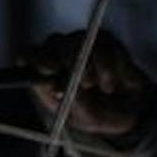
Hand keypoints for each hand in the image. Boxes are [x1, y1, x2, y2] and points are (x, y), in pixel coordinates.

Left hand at [28, 30, 150, 139]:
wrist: (129, 110)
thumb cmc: (98, 113)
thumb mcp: (85, 117)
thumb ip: (74, 102)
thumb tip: (62, 88)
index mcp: (45, 73)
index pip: (28, 56)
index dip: (36, 59)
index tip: (51, 70)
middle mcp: (59, 53)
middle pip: (53, 43)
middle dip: (68, 61)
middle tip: (85, 82)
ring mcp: (80, 43)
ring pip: (79, 42)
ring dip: (93, 68)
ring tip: (104, 89)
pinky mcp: (103, 39)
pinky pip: (103, 45)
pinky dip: (109, 67)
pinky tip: (110, 83)